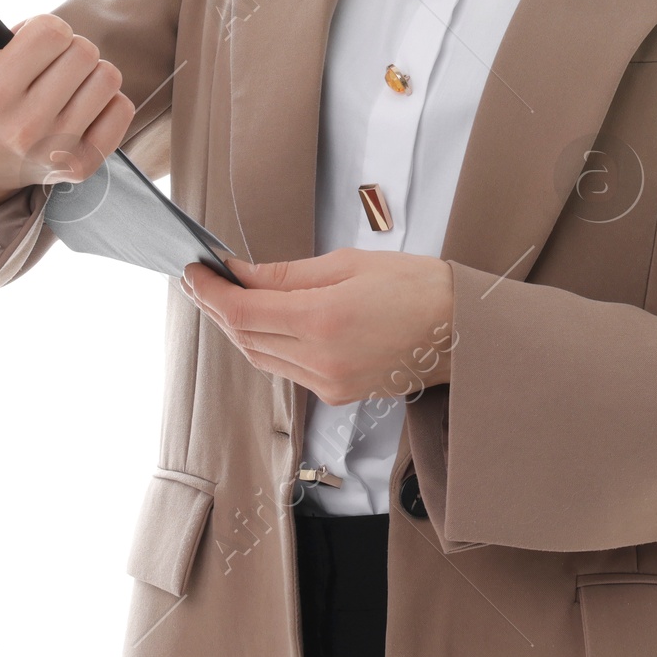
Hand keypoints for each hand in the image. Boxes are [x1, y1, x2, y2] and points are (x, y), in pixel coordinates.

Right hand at [0, 0, 134, 224]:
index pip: (53, 31)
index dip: (45, 29)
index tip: (29, 45)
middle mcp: (24, 127)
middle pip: (84, 52)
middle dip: (68, 48)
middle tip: (48, 64)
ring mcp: (56, 150)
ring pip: (108, 77)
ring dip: (90, 73)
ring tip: (64, 83)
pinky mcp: (83, 165)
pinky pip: (122, 109)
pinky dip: (107, 101)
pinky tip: (80, 106)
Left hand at [181, 249, 456, 406]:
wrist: (463, 331)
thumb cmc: (416, 287)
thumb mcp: (348, 262)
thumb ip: (288, 273)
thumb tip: (241, 273)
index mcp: (323, 319)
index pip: (242, 311)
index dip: (210, 292)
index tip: (193, 271)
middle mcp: (321, 360)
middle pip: (245, 337)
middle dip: (217, 307)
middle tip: (201, 279)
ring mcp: (328, 383)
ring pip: (261, 357)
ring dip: (237, 328)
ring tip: (224, 296)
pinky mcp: (337, 394)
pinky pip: (286, 369)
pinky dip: (266, 344)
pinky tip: (263, 321)